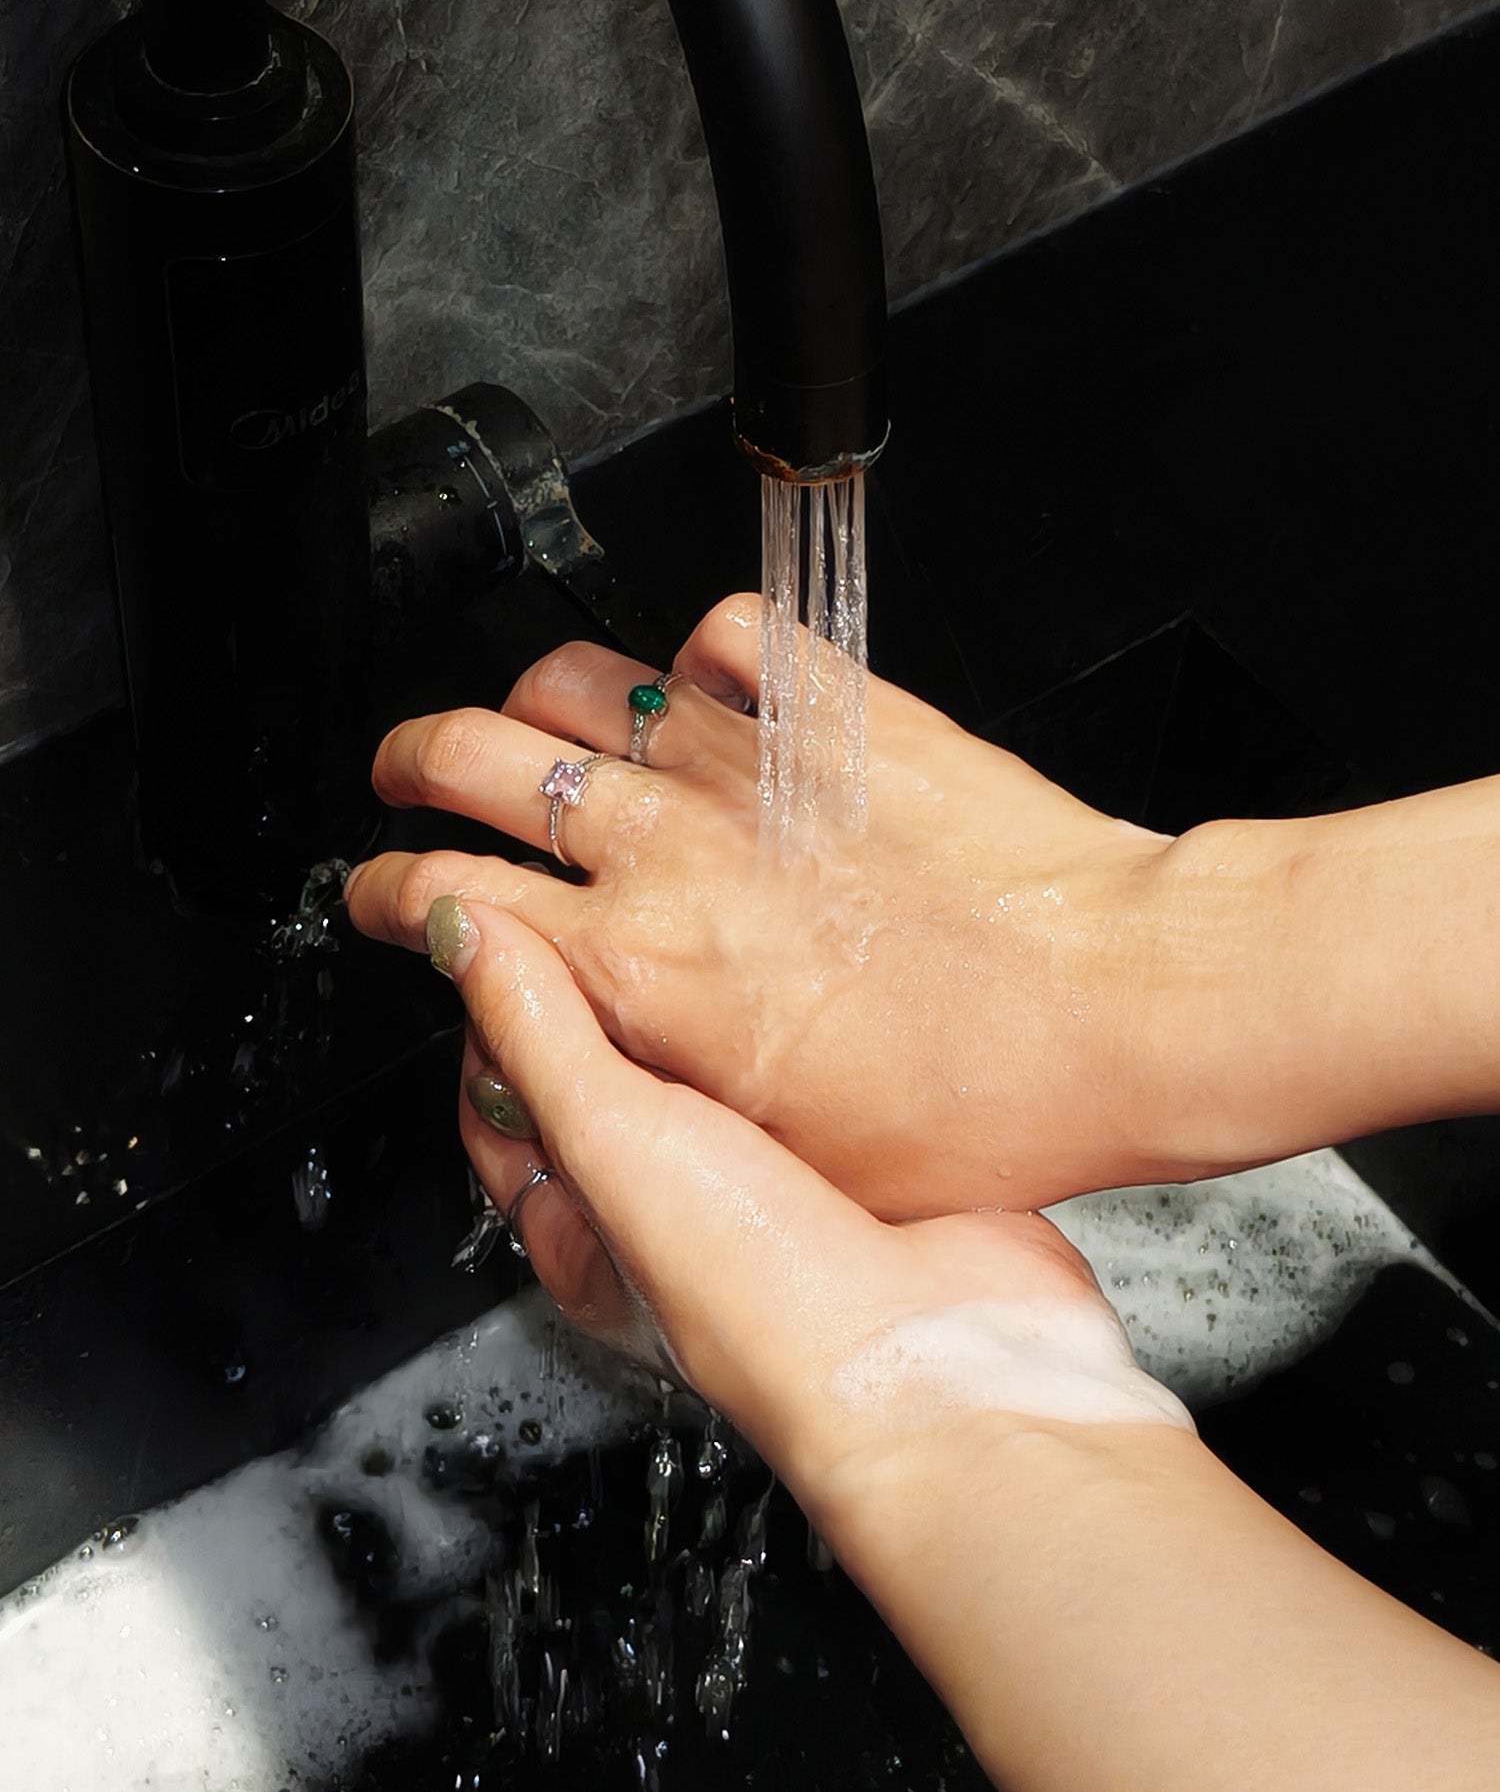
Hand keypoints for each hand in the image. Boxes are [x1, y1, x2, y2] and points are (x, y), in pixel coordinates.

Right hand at [346, 594, 1185, 1216]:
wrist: (1111, 1007)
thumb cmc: (970, 1105)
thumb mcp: (775, 1156)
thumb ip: (649, 1084)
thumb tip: (590, 1042)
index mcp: (631, 967)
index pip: (444, 897)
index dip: (384, 890)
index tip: (382, 890)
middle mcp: (663, 847)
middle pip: (473, 758)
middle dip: (411, 757)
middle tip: (407, 767)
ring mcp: (746, 765)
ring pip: (579, 682)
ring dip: (529, 696)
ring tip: (527, 710)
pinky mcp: (834, 712)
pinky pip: (729, 635)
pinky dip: (701, 649)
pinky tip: (705, 674)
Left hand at [425, 896, 1190, 1504]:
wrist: (936, 1348)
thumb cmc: (762, 1296)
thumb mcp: (613, 1138)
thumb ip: (539, 1031)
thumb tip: (459, 934)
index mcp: (584, 1238)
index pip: (508, 1106)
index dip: (500, 1017)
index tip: (514, 936)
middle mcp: (671, 1225)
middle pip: (612, 1086)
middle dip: (614, 1005)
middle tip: (622, 920)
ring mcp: (768, 1200)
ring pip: (715, 1079)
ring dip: (716, 1015)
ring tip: (718, 938)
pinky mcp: (856, 1176)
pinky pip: (812, 1086)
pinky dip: (805, 1038)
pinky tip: (817, 995)